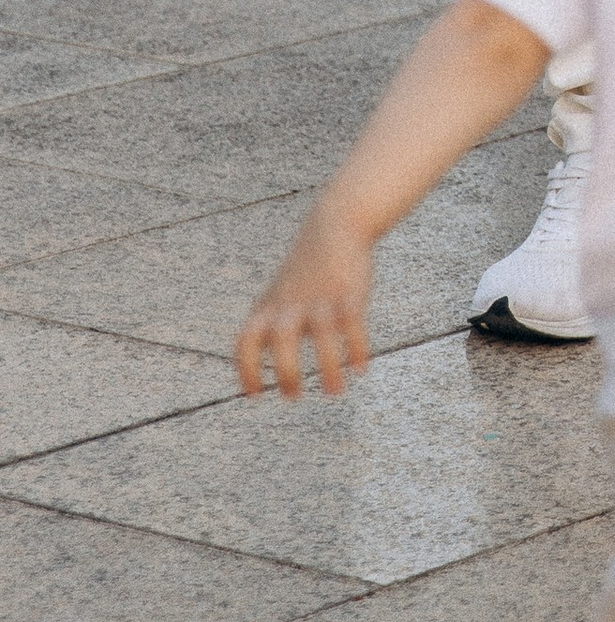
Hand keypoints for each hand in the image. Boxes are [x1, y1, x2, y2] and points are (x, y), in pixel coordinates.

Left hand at [235, 205, 375, 399]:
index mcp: (269, 306)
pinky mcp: (349, 291)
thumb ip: (272, 325)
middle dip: (286, 371)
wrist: (335, 224)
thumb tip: (272, 368)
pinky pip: (353, 323)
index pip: (246, 341)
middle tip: (293, 397)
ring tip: (335, 393)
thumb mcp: (279, 294)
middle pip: (280, 338)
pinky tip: (361, 368)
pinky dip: (357, 348)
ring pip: (322, 334)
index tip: (254, 395)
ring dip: (328, 367)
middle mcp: (292, 303)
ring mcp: (321, 296)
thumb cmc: (305, 269)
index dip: (246, 370)